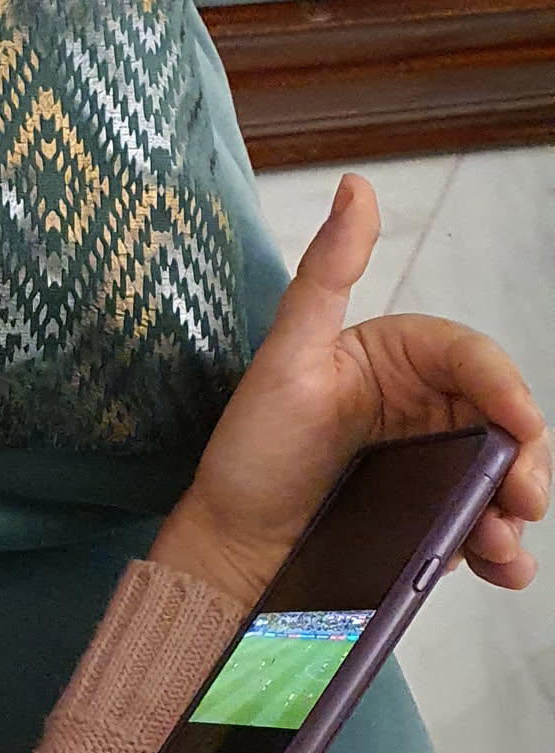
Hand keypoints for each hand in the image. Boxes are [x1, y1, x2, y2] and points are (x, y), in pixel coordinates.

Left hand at [149, 172, 550, 611]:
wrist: (230, 546)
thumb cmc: (251, 450)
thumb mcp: (285, 355)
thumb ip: (327, 273)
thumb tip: (356, 186)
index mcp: (399, 358)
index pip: (471, 360)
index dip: (503, 388)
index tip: (518, 425)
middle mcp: (424, 405)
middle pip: (502, 419)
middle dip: (523, 457)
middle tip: (523, 498)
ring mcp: (432, 461)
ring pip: (501, 474)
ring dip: (516, 507)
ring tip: (504, 546)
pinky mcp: (432, 514)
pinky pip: (483, 522)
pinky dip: (502, 545)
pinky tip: (503, 566)